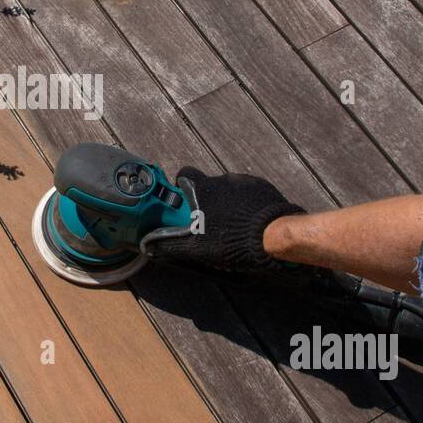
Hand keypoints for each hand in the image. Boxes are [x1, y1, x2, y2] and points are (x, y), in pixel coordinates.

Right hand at [140, 167, 303, 279]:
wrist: (274, 235)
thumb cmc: (231, 240)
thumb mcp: (197, 249)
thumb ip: (171, 246)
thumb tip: (149, 247)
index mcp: (204, 188)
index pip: (185, 174)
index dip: (183, 185)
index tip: (185, 201)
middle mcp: (223, 178)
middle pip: (209, 184)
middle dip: (208, 200)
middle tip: (211, 222)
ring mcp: (245, 180)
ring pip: (230, 188)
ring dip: (228, 202)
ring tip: (234, 225)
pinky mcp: (264, 186)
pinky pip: (249, 192)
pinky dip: (247, 203)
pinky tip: (251, 221)